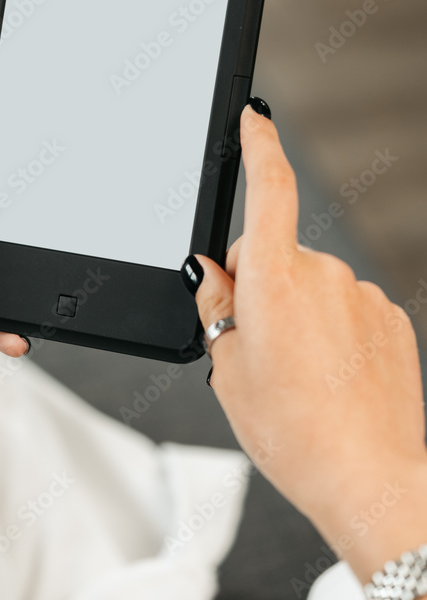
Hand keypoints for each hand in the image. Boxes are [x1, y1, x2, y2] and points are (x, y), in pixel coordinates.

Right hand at [184, 103, 426, 599]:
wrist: (373, 482)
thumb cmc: (296, 436)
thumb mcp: (227, 372)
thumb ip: (215, 308)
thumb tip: (208, 274)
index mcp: (275, 280)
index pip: (268, 188)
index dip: (258, 144)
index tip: (253, 117)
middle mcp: (325, 275)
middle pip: (274, 254)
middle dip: (259, 286)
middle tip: (258, 349)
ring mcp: (363, 296)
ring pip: (311, 285)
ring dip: (297, 314)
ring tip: (299, 377)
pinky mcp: (390, 318)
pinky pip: (346, 306)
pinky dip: (332, 330)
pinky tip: (330, 376)